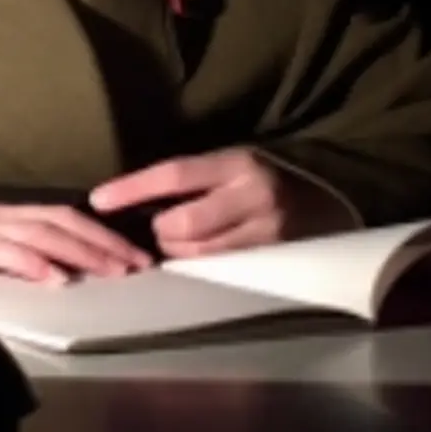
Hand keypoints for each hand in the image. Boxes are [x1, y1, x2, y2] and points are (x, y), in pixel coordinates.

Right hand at [0, 191, 155, 284]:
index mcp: (3, 211)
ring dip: (79, 252)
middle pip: (62, 220)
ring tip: (110, 271)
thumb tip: (58, 270)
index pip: (63, 215)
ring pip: (40, 232)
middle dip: (103, 242)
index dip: (101, 232)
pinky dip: (30, 262)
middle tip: (137, 264)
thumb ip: (11, 251)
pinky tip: (54, 276)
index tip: (134, 254)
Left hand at [88, 149, 354, 259]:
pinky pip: (220, 269)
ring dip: (179, 252)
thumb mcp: (234, 166)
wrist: (332, 200)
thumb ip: (193, 182)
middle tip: (162, 229)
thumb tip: (134, 203)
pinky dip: (200, 265)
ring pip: (198, 253)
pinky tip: (199, 258)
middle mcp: (254, 194)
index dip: (133, 188)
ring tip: (182, 243)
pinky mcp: (273, 259)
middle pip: (182, 223)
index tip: (98, 199)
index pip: (175, 174)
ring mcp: (267, 230)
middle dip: (162, 232)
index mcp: (238, 162)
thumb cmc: (267, 182)